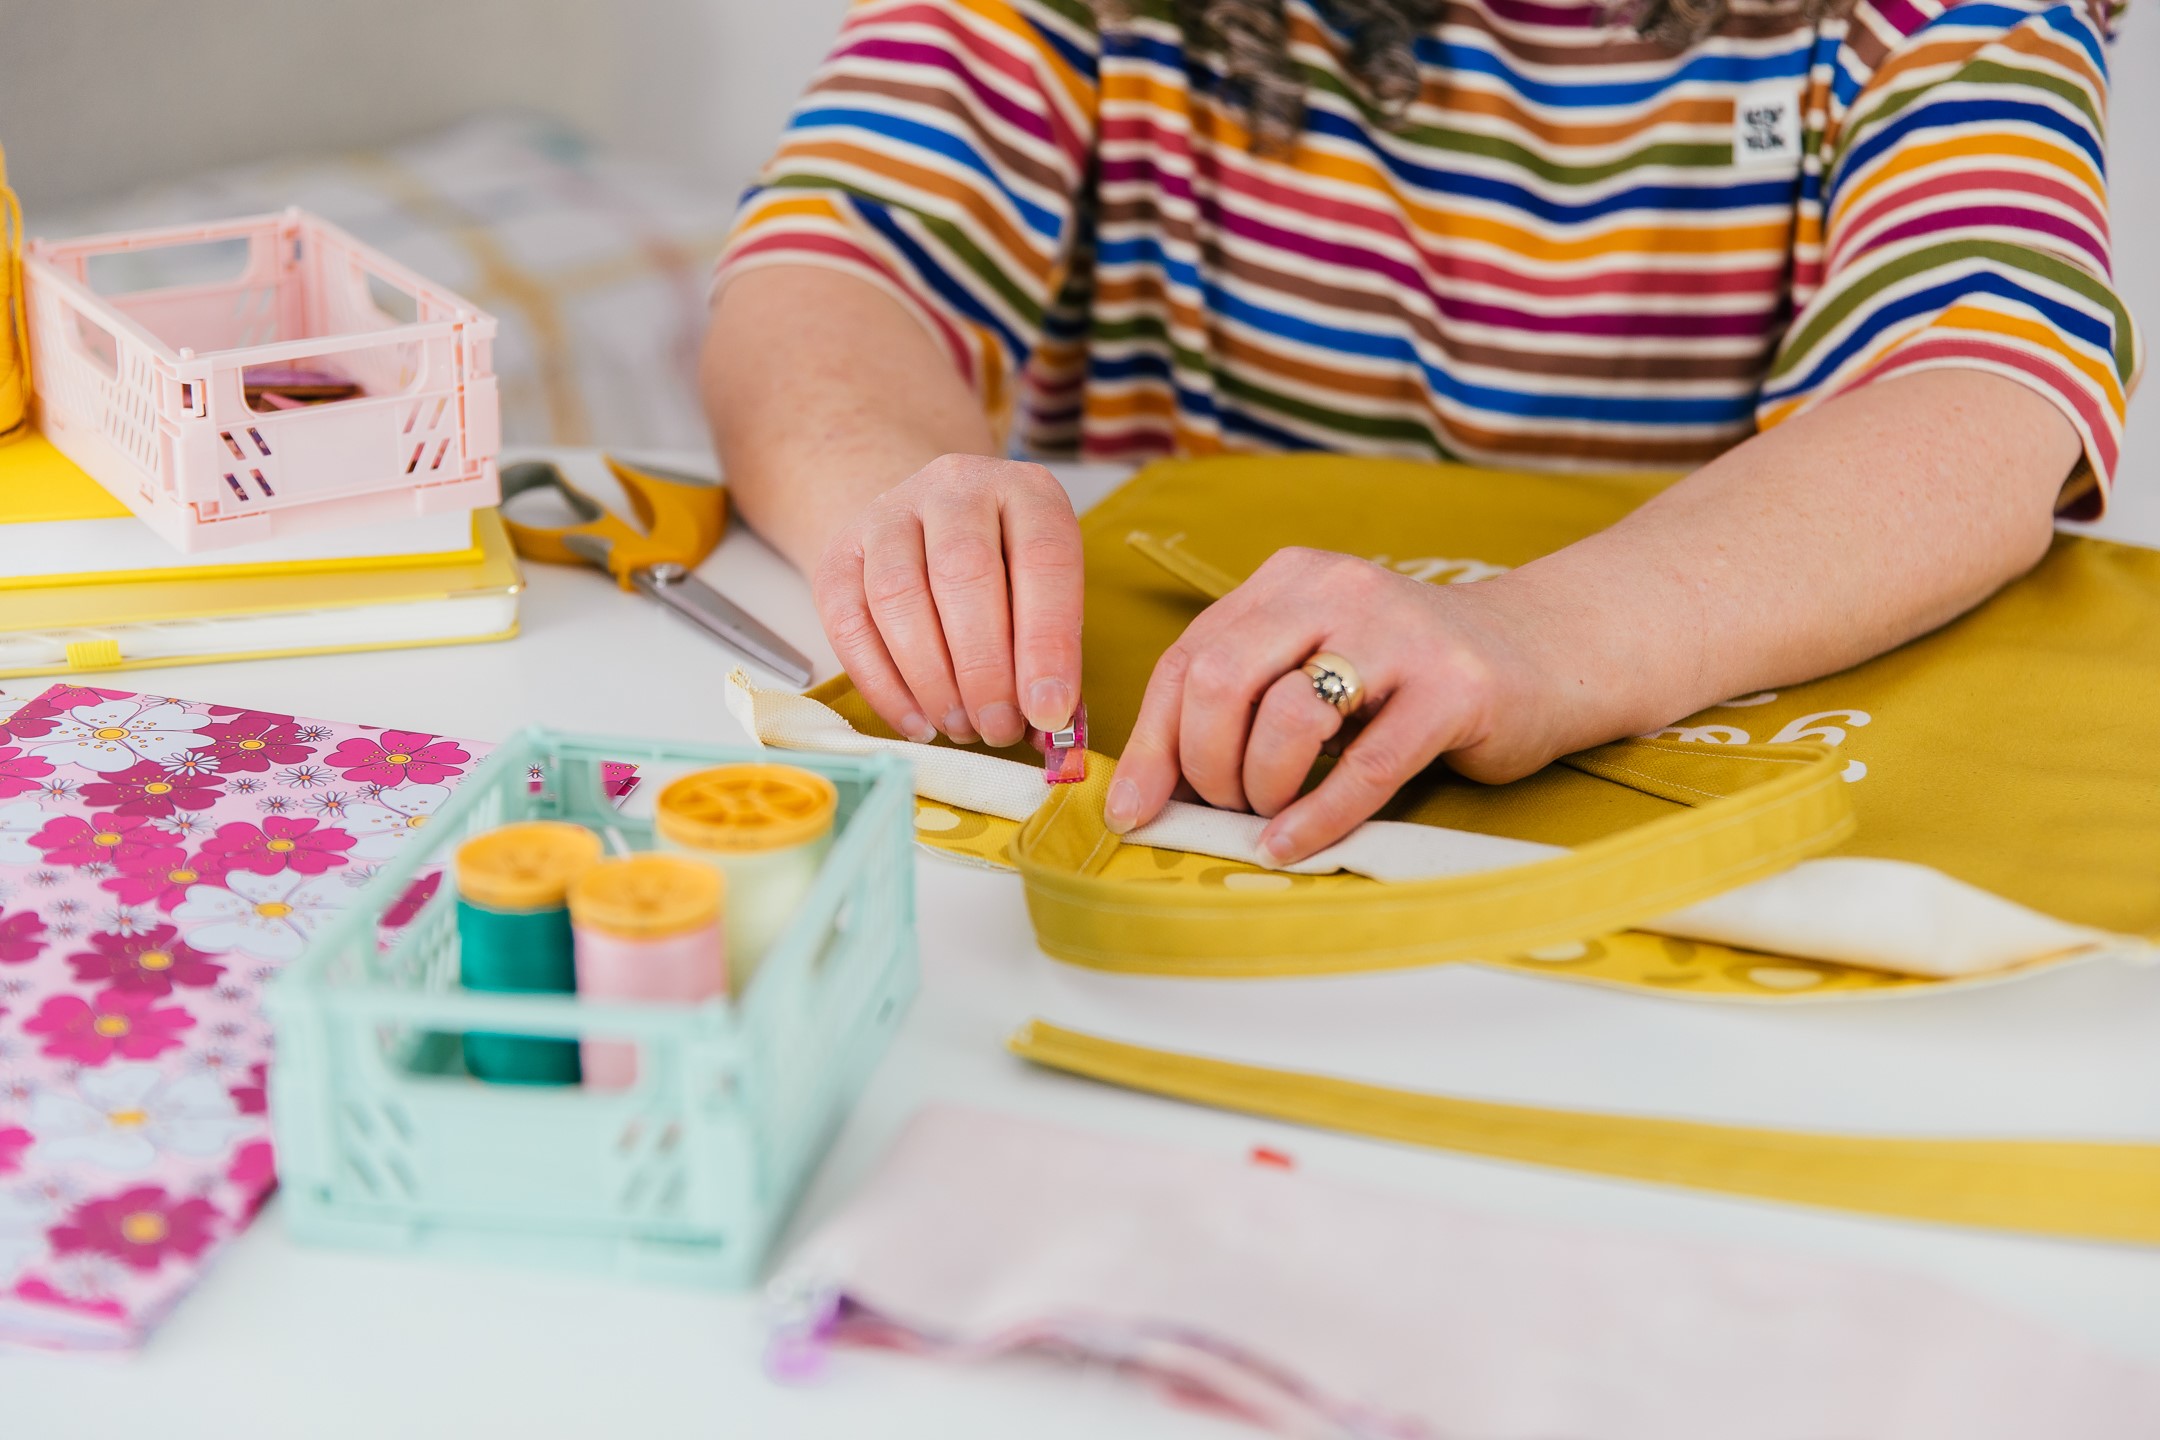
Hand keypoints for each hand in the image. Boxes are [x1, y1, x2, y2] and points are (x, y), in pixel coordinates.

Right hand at [813, 454, 1082, 746]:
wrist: (926, 528)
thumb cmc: (1003, 575)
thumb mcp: (1043, 594)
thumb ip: (1051, 654)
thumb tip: (1046, 724)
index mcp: (1026, 491)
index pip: (1044, 558)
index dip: (1048, 642)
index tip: (1048, 710)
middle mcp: (956, 487)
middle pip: (964, 573)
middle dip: (984, 668)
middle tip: (998, 729)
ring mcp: (889, 513)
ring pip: (898, 595)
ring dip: (931, 679)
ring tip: (960, 726)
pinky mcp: (839, 552)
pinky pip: (847, 622)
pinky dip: (882, 684)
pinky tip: (916, 721)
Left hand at [1105, 548, 1550, 864]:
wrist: (1546, 653)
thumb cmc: (1410, 677)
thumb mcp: (1317, 662)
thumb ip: (1244, 700)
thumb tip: (1151, 788)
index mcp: (1289, 579)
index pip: (1188, 657)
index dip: (1153, 743)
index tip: (1132, 809)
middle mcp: (1336, 590)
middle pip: (1221, 680)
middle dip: (1205, 765)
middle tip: (1225, 808)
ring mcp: (1399, 634)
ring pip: (1286, 718)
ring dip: (1261, 790)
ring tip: (1272, 816)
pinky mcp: (1453, 687)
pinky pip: (1364, 767)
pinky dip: (1316, 819)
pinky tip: (1290, 846)